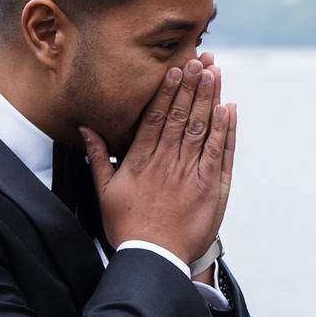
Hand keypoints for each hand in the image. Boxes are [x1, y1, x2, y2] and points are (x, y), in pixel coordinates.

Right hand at [83, 56, 236, 266]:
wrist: (154, 257)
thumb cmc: (128, 226)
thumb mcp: (104, 191)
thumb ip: (98, 156)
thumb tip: (85, 127)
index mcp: (140, 161)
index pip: (155, 117)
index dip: (167, 91)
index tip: (175, 68)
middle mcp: (166, 163)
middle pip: (181, 116)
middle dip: (192, 86)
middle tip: (201, 59)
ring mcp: (191, 175)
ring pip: (202, 129)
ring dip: (210, 99)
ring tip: (216, 73)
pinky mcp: (211, 188)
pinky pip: (219, 153)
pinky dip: (225, 130)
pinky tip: (229, 108)